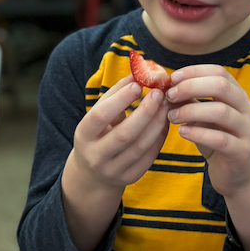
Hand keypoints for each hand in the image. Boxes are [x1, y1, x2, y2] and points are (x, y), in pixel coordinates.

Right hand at [71, 74, 170, 192]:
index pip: (100, 116)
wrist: (92, 174)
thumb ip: (116, 94)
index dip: (120, 99)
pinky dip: (159, 137)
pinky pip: (149, 156)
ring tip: (166, 104)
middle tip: (158, 93)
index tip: (138, 84)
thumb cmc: (97, 134)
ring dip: (157, 123)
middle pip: (125, 134)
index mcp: (84, 135)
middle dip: (145, 111)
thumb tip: (138, 73)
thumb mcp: (98, 115)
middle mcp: (96, 156)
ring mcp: (114, 170)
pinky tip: (164, 121)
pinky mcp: (130, 178)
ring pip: (141, 146)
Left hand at [166, 65, 249, 197]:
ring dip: (191, 110)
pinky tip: (182, 132)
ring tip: (172, 116)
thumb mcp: (202, 117)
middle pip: (221, 86)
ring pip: (220, 111)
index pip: (219, 71)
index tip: (172, 78)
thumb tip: (165, 86)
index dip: (194, 71)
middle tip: (169, 95)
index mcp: (238, 95)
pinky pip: (220, 139)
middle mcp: (246, 108)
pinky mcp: (242, 151)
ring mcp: (247, 130)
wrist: (237, 176)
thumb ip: (189, 101)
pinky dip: (198, 133)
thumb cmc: (216, 141)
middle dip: (191, 87)